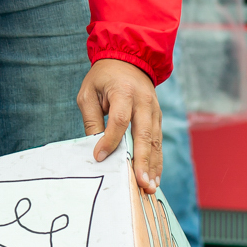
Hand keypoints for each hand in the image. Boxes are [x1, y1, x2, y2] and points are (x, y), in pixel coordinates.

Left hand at [77, 58, 162, 192]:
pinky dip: (156, 161)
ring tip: (149, 187)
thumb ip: (91, 119)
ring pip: (155, 141)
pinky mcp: (158, 118)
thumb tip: (95, 148)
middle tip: (140, 183)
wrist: (129, 60)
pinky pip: (158, 142)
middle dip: (143, 161)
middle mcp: (144, 102)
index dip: (110, 139)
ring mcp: (154, 110)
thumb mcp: (88, 93)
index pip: (119, 119)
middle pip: (144, 134)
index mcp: (124, 91)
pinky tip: (154, 177)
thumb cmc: (103, 78)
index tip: (99, 157)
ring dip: (153, 166)